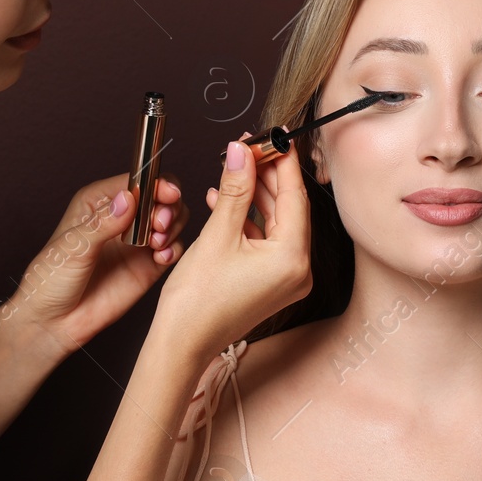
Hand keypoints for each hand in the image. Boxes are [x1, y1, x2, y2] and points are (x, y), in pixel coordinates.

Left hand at [10, 174, 189, 353]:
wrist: (54, 322)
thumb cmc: (51, 280)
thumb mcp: (73, 246)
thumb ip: (103, 223)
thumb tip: (129, 198)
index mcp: (100, 203)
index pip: (137, 181)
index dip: (157, 183)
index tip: (167, 194)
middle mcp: (123, 218)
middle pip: (162, 197)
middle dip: (169, 207)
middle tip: (161, 225)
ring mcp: (138, 242)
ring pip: (173, 220)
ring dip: (173, 227)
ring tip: (157, 244)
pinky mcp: (149, 265)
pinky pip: (173, 249)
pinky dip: (174, 250)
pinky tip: (161, 258)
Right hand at [151, 131, 311, 360]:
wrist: (182, 344)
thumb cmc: (197, 301)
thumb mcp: (217, 234)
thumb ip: (234, 188)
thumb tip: (242, 151)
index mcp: (293, 258)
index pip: (295, 195)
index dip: (281, 161)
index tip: (272, 135)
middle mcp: (299, 271)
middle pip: (288, 208)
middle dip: (267, 176)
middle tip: (248, 148)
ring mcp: (287, 280)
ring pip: (276, 224)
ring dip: (255, 196)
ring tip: (233, 170)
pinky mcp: (272, 284)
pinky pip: (266, 242)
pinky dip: (248, 220)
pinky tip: (224, 201)